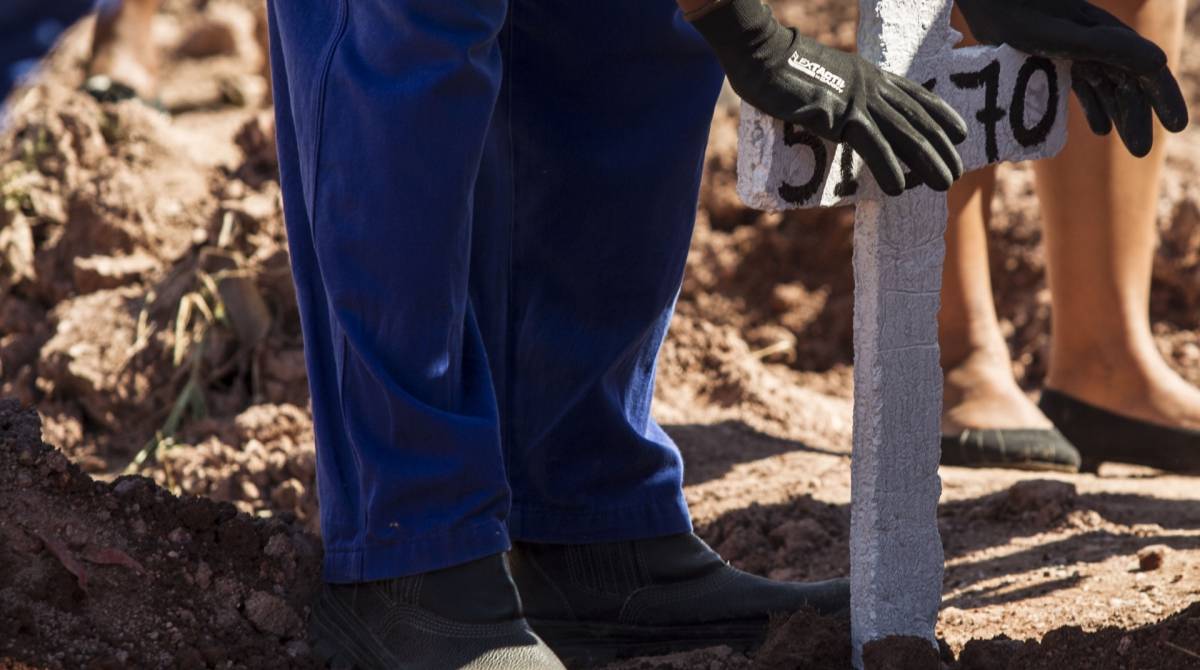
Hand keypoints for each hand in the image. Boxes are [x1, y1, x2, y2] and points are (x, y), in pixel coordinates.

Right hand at [690, 0, 967, 195]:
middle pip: (918, 119)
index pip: (916, 95)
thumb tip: (832, 114)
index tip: (960, 134)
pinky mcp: (840, 116)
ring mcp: (858, 101)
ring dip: (928, 162)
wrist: (762, 55)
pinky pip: (873, 147)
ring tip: (944, 183)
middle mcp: (873, 86)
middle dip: (942, 148)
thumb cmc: (781, 67)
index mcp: (870, 75)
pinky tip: (898, 188)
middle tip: (956, 172)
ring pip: (905, 135)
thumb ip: (835, 93)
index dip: (941, 115)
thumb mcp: (821, 76)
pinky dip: (889, 169)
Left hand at [956, 0, 1187, 155]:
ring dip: (1118, 113)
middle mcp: (1097, 40)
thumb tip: (1158, 63)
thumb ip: (1106, 47)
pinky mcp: (1054, 53)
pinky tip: (1098, 128)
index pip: (1145, 70)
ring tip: (1128, 144)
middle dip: (1138, 115)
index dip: (1162, 97)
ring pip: (1107, 84)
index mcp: (1104, 35)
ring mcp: (1076, 47)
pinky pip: (1083, 82)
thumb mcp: (1060, 35)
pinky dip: (1093, 105)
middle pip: (1127, 81)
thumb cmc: (1017, 14)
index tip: (1176, 126)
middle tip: (1141, 150)